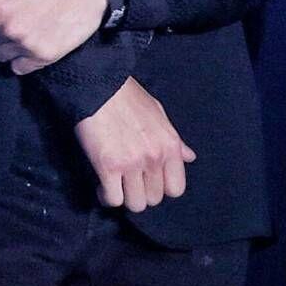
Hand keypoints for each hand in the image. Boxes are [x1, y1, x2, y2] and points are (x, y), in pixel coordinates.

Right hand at [74, 76, 195, 212]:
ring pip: (135, 204)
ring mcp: (131, 163)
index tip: (147, 178)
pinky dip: (106, 196)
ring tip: (114, 183)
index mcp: (169, 145)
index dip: (160, 186)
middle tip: (127, 179)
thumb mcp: (157, 112)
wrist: (96, 82)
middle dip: (140, 191)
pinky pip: (113, 199)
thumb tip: (190, 157)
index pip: (176, 189)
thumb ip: (174, 139)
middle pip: (154, 199)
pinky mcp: (108, 166)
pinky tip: (101, 184)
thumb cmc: (125, 95)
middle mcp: (154, 157)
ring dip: (124, 196)